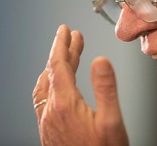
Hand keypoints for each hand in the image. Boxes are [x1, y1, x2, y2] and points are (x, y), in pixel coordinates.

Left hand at [32, 25, 127, 145]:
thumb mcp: (111, 120)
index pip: (59, 64)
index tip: (65, 30)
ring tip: (67, 53)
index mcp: (66, 104)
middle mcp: (51, 110)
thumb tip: (100, 60)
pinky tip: (53, 81)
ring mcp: (47, 119)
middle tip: (72, 36)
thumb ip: (105, 88)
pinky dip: (50, 80)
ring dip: (56, 64)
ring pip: (48, 82)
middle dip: (63, 50)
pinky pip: (43, 96)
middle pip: (53, 71)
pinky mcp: (48, 127)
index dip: (62, 44)